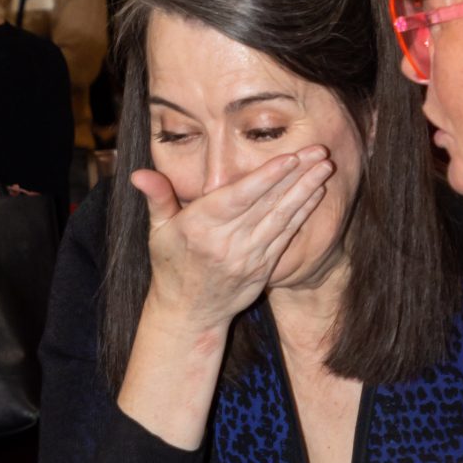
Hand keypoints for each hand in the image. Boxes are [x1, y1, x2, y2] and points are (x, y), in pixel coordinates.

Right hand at [133, 147, 333, 337]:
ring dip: (306, 191)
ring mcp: (247, 258)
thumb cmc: (172, 265)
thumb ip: (157, 198)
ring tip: (325, 167)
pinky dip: (302, 214)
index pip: (238, 197)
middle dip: (296, 175)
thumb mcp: (158, 231)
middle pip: (267, 203)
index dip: (267, 177)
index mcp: (200, 228)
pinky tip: (316, 193)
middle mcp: (226, 243)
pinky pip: (285, 237)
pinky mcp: (262, 270)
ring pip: (282, 219)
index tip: (290, 158)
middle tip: (320, 149)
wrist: (188, 313)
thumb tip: (137, 173)